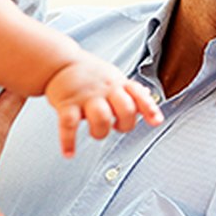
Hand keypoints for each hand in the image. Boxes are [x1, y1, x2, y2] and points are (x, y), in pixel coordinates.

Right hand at [45, 54, 163, 156]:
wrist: (59, 63)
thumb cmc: (89, 74)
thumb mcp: (114, 78)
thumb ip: (131, 91)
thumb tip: (150, 100)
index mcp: (118, 84)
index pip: (138, 94)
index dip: (149, 108)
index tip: (156, 121)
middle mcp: (105, 90)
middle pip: (125, 108)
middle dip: (126, 124)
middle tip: (117, 126)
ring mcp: (86, 97)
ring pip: (101, 118)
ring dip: (101, 132)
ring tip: (97, 133)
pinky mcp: (66, 104)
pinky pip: (68, 124)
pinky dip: (68, 142)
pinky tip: (69, 153)